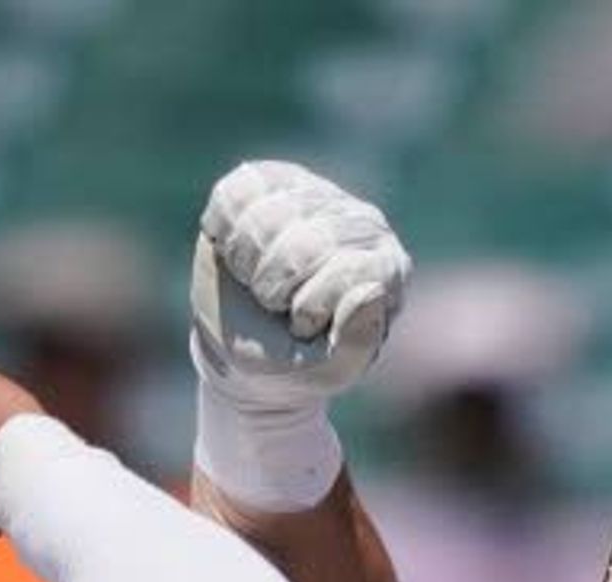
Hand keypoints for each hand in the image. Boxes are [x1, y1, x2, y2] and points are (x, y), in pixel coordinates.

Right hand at [191, 159, 408, 402]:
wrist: (245, 351)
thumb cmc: (295, 363)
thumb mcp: (330, 370)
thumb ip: (359, 340)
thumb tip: (370, 290)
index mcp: (387, 268)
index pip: (346, 269)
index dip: (308, 307)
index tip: (302, 328)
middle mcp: (361, 222)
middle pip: (303, 243)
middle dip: (273, 287)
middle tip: (273, 305)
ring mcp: (317, 194)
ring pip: (265, 217)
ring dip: (246, 263)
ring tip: (256, 280)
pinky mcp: (270, 180)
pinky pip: (235, 194)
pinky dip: (223, 232)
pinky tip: (236, 252)